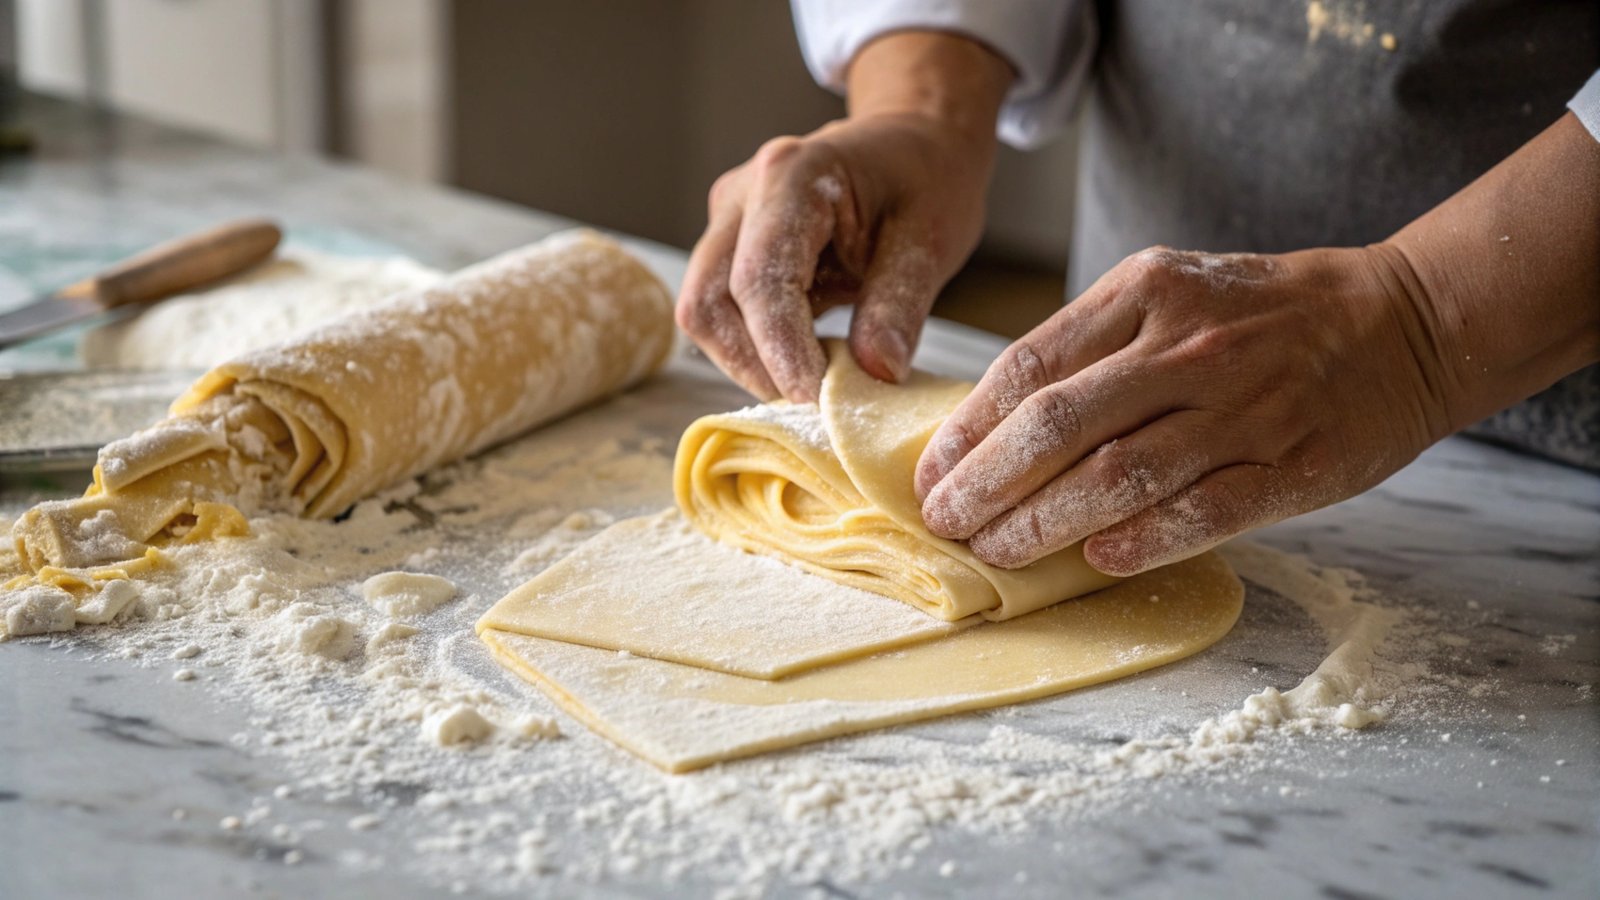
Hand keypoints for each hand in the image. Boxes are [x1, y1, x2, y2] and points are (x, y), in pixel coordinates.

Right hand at [676, 32, 1011, 401]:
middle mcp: (743, 194)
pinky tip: (802, 361)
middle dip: (754, 364)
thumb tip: (876, 374)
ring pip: (704, 312)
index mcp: (792, 176)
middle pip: (708, 302)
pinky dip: (754, 347)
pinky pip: (720, 310)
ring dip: (749, 361)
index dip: (780, 349)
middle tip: (813, 404)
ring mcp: (728, 219)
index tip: (815, 400)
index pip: (759, 280)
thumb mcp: (931, 240)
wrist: (914, 145)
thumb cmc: (926, 181)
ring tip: (811, 384)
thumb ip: (899, 306)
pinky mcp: (729, 245)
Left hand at [914, 245, 1452, 574]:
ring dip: (1042, 524)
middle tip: (944, 524)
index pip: (1028, 367)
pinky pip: (1202, 511)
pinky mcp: (1291, 464)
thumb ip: (1092, 344)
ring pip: (1116, 476)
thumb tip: (996, 424)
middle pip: (1056, 426)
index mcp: (1145, 291)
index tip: (931, 473)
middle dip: (986, 484)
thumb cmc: (1265, 313)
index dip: (968, 430)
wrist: (1405, 318)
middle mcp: (1186, 346)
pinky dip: (1140, 541)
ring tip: (996, 554)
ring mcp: (1242, 407)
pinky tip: (1094, 561)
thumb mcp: (1171, 289)